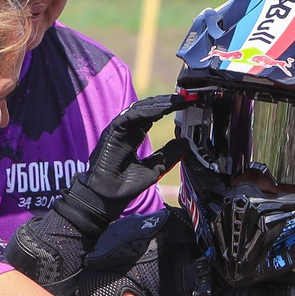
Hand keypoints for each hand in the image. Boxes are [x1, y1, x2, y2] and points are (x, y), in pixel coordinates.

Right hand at [83, 92, 186, 211]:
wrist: (107, 197)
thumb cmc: (124, 185)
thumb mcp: (155, 168)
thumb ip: (168, 155)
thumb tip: (186, 143)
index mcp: (135, 135)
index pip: (154, 116)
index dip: (170, 108)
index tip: (188, 104)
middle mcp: (127, 129)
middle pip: (148, 109)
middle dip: (168, 102)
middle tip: (187, 98)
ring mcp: (119, 129)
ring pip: (140, 109)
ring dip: (159, 104)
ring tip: (177, 101)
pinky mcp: (112, 132)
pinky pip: (130, 117)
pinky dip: (146, 112)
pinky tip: (161, 110)